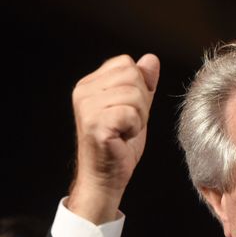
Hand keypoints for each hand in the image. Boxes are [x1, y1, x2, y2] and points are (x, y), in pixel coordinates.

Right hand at [69, 54, 159, 223]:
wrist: (106, 176)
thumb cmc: (119, 145)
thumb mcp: (136, 108)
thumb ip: (143, 84)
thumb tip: (151, 59)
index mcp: (90, 84)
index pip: (126, 63)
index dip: (139, 87)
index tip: (129, 110)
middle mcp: (83, 91)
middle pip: (132, 76)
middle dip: (141, 102)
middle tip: (128, 123)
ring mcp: (87, 107)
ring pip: (134, 94)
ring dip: (139, 117)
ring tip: (124, 131)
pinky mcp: (95, 123)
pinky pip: (131, 113)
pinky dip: (135, 128)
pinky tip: (122, 138)